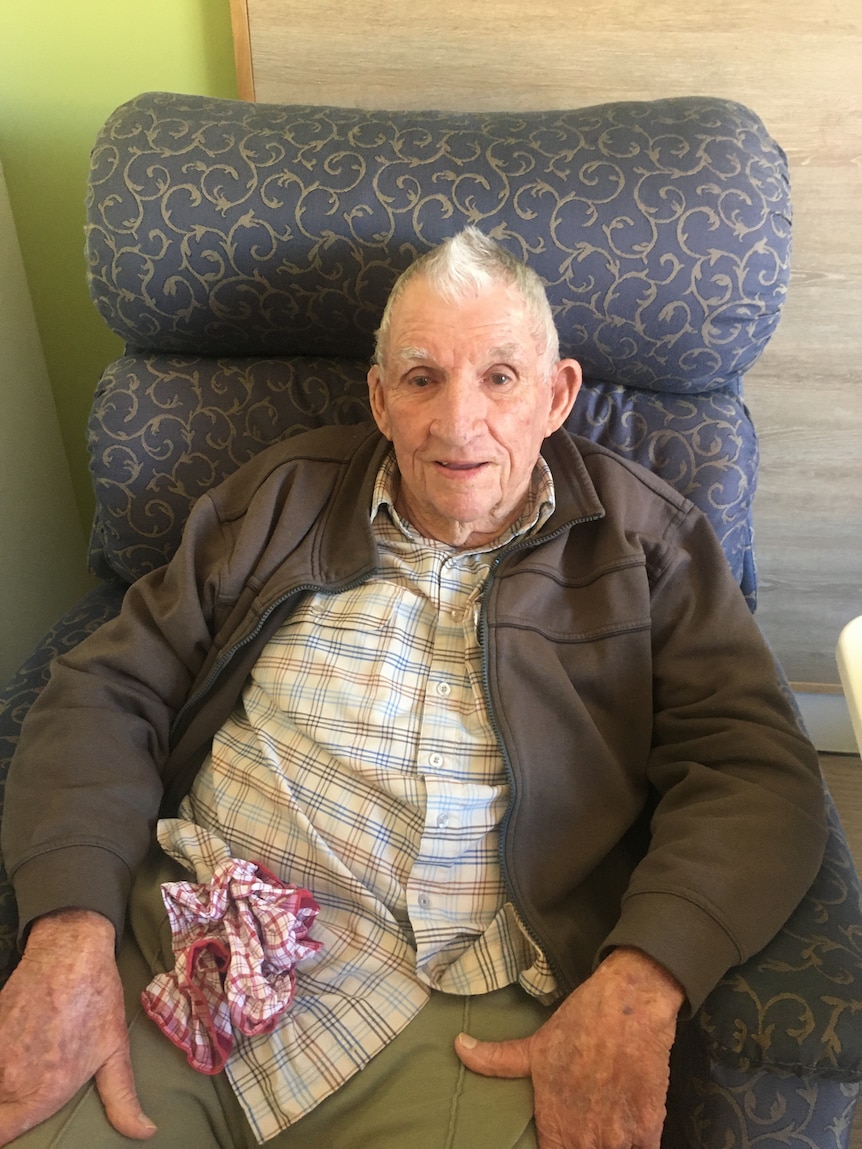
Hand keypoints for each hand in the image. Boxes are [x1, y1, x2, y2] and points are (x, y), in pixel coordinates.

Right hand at [0, 910, 155, 1144]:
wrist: (70, 952)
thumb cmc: (96, 1002)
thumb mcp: (115, 1052)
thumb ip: (122, 1101)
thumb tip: (145, 1133)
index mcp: (45, 1093)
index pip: (1, 1136)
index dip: (5, 1135)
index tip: (14, 1129)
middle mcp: (12, 1080)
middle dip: (5, 1111)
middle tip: (22, 1098)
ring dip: (2, 1085)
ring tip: (26, 1066)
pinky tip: (15, 1049)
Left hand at [455, 947, 684, 1148]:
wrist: (628, 1004)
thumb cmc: (578, 1023)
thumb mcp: (533, 1045)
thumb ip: (495, 1060)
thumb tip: (458, 1046)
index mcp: (554, 1124)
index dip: (555, 1148)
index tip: (562, 1139)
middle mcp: (584, 1137)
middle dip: (581, 1144)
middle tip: (583, 1129)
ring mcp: (618, 1137)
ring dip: (607, 1144)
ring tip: (604, 1127)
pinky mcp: (648, 1130)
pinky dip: (636, 1145)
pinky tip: (630, 1132)